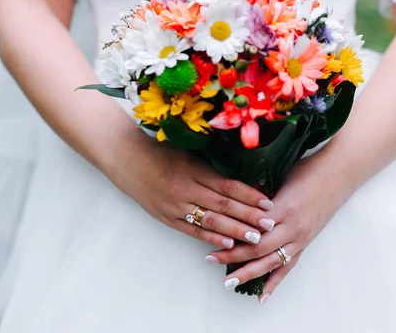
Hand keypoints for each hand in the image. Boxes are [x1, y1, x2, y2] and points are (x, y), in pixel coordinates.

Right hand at [104, 134, 275, 248]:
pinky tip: (227, 243)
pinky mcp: (166, 217)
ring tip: (255, 238)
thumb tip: (243, 180)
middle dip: (248, 216)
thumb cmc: (161, 151)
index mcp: (194, 169)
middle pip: (223, 205)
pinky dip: (211, 237)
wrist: (126, 158)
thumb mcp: (189, 153)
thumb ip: (212, 167)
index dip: (250, 195)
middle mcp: (186, 188)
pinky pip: (192, 230)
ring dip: (235, 230)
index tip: (269, 203)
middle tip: (269, 225)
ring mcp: (175, 205)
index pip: (228, 185)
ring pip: (210, 220)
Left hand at [206, 156, 351, 300]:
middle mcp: (292, 226)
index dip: (231, 234)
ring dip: (249, 273)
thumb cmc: (309, 169)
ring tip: (229, 281)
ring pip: (271, 262)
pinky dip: (275, 282)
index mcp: (283, 207)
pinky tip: (262, 296)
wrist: (339, 173)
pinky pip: (288, 266)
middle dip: (233, 255)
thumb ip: (259, 192)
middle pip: (258, 247)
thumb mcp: (280, 175)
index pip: (252, 227)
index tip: (211, 236)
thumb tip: (236, 200)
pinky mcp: (306, 242)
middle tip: (210, 259)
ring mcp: (300, 237)